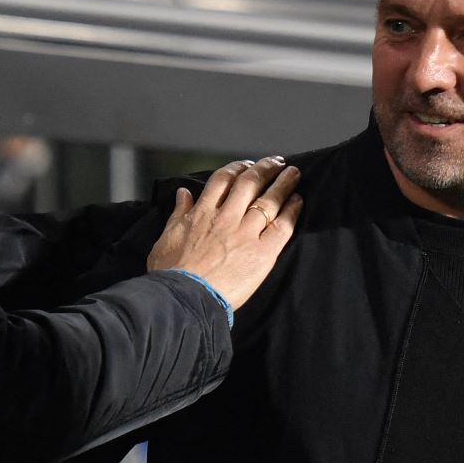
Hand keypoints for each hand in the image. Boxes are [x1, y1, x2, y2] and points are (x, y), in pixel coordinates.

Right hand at [146, 158, 302, 309]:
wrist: (183, 299)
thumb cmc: (169, 274)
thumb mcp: (166, 238)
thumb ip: (179, 214)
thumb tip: (184, 193)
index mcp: (202, 214)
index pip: (223, 180)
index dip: (238, 168)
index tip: (247, 165)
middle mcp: (226, 218)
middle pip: (250, 183)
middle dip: (265, 169)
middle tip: (276, 162)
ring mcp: (245, 234)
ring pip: (268, 200)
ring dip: (283, 183)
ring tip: (293, 174)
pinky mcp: (261, 253)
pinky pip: (282, 226)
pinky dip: (291, 210)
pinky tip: (297, 201)